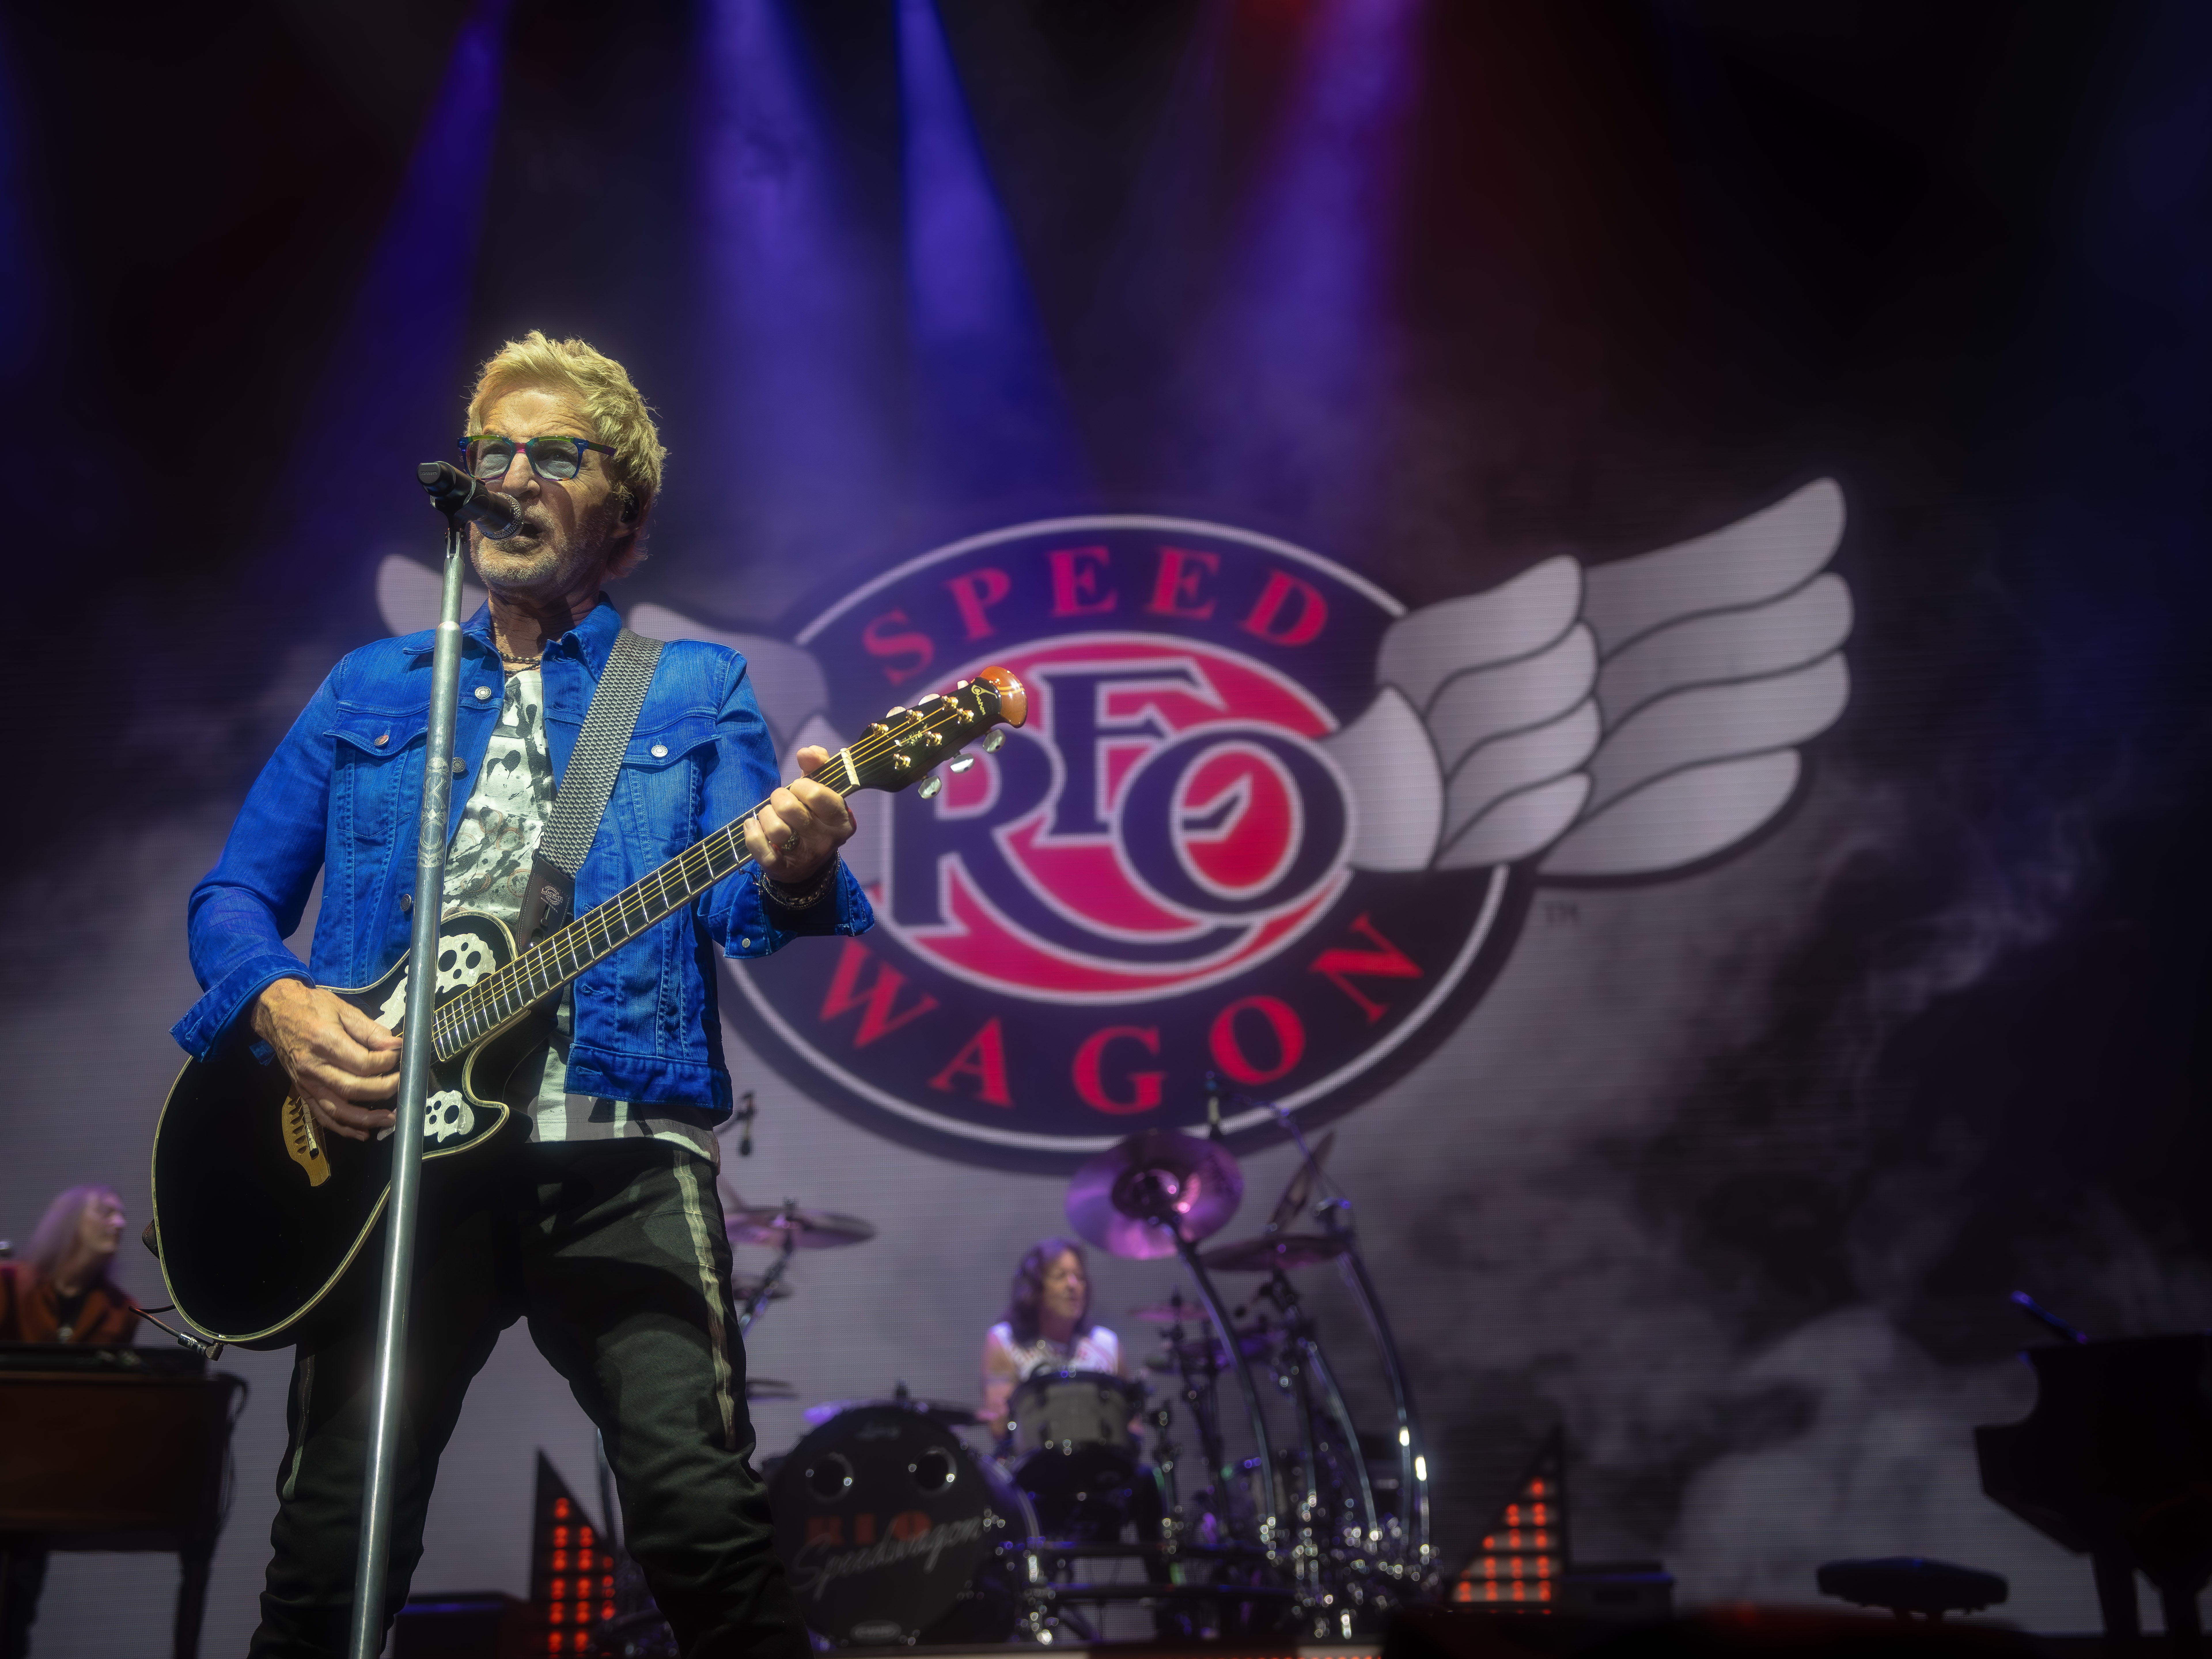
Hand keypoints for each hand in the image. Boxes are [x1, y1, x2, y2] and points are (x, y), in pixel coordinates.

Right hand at [251, 978, 401, 1141]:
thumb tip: (396, 1046)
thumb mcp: (343, 1009)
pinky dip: (343, 1128)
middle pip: (353, 1089)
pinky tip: (362, 1133)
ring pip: (337, 1109)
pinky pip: (322, 1115)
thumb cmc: (312, 1006)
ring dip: (366, 1119)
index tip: (400, 1057)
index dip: (387, 1063)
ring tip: (390, 1119)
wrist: (276, 1011)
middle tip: (403, 1086)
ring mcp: (306, 1082)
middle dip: (383, 1091)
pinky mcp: (303, 1091)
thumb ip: (370, 1030)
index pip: (362, 1063)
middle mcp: (313, 1066)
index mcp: (325, 1041)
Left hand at [745, 746, 857, 888]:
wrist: (806, 864)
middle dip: (779, 797)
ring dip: (766, 815)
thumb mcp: (821, 790)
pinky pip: (762, 849)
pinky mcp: (782, 869)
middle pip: (790, 808)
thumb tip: (806, 752)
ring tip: (769, 815)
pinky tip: (753, 825)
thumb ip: (818, 765)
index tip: (799, 789)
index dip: (801, 786)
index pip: (815, 793)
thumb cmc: (813, 817)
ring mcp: (804, 857)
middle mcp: (826, 841)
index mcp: (841, 820)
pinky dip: (752, 833)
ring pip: (776, 829)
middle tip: (781, 801)